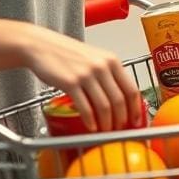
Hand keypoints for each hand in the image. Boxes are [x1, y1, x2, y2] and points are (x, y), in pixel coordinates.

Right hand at [16, 24, 142, 132]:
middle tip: (120, 130)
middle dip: (122, 120)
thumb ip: (108, 74)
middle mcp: (102, 66)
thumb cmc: (67, 54)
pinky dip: (90, 121)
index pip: (131, 88)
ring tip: (105, 132)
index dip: (136, 109)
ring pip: (104, 106)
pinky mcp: (70, 82)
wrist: (42, 46)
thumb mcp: (94, 58)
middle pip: (119, 100)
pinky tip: (91, 127)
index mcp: (111, 60)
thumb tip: (120, 100)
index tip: (136, 121)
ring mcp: (86, 74)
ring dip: (107, 124)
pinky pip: (85, 107)